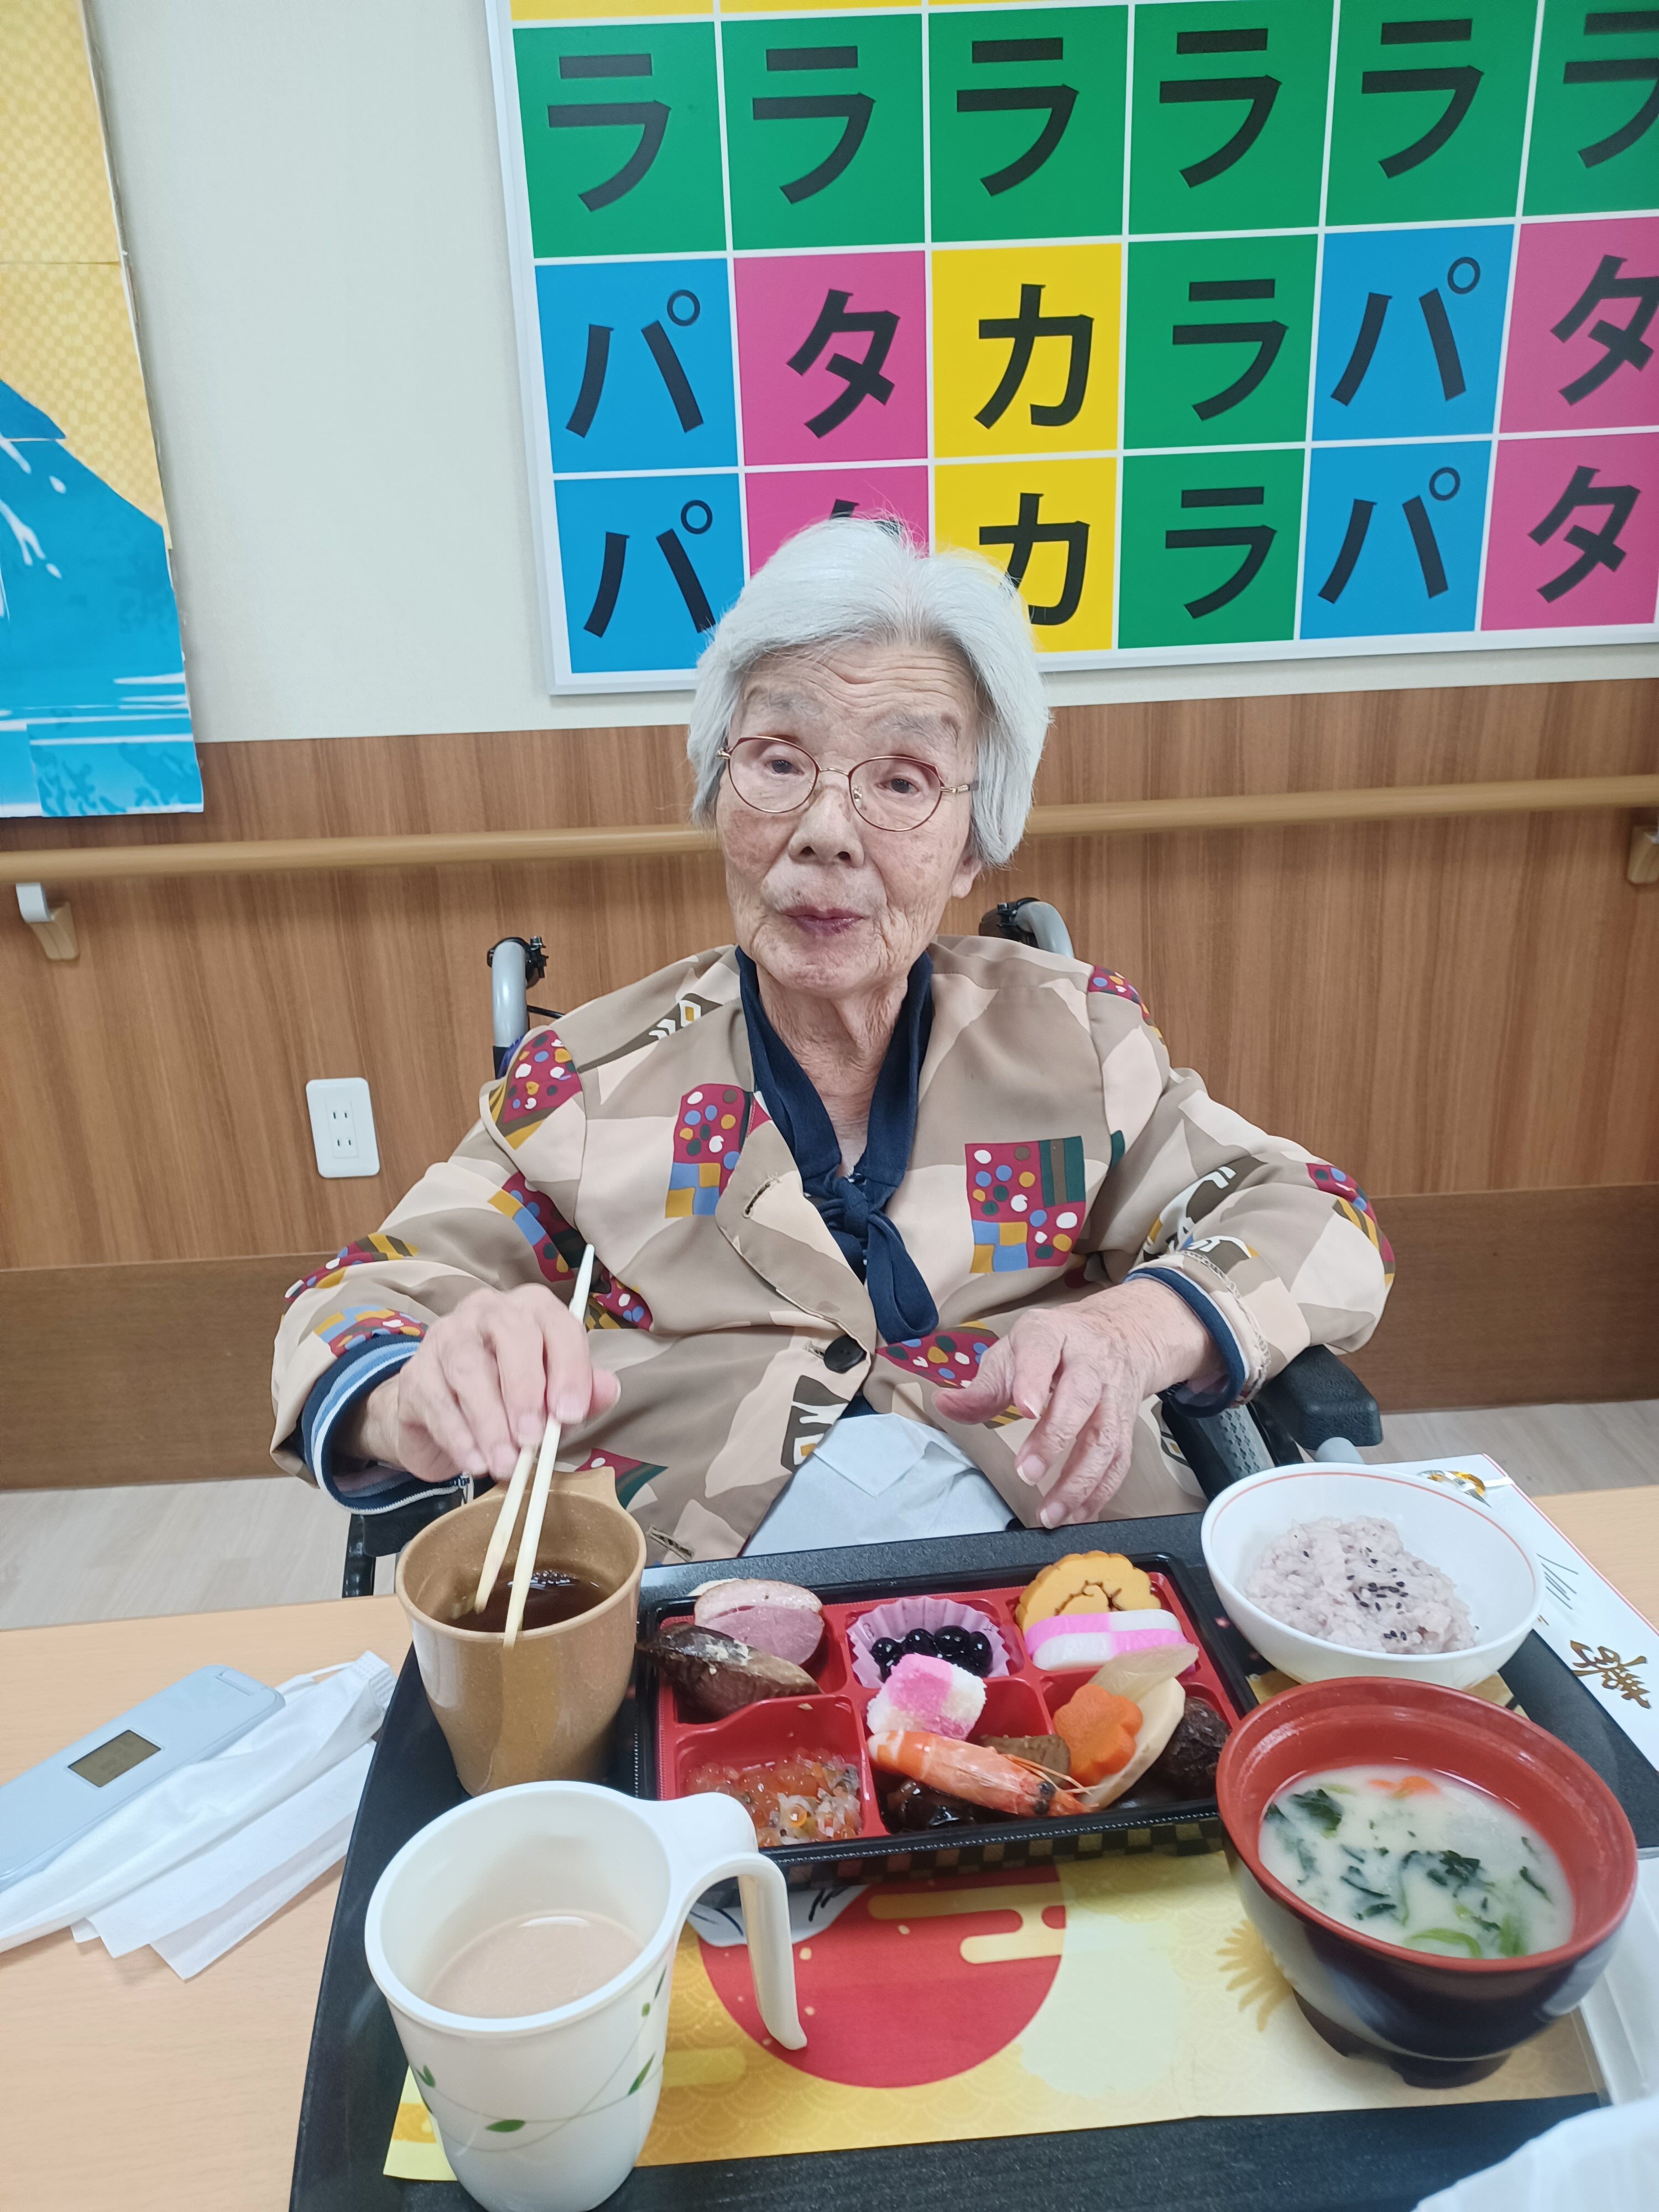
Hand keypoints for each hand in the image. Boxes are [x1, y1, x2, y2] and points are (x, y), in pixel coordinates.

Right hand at [345, 1284, 620, 1484]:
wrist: (442, 1414)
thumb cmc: (509, 1398)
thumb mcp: (552, 1397)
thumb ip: (583, 1393)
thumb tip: (608, 1390)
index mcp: (531, 1310)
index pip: (557, 1325)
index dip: (568, 1369)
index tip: (570, 1415)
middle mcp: (487, 1311)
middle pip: (510, 1333)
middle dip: (525, 1390)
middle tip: (533, 1440)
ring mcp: (446, 1336)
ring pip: (468, 1367)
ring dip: (490, 1421)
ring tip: (506, 1464)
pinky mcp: (416, 1371)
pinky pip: (437, 1400)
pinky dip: (459, 1436)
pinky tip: (475, 1462)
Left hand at [936, 1278, 1223, 1526]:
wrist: (1119, 1334)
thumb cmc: (1057, 1346)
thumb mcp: (1014, 1350)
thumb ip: (982, 1385)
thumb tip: (945, 1405)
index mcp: (1053, 1336)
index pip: (1043, 1352)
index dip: (1033, 1380)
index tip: (1024, 1409)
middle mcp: (1089, 1364)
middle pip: (1080, 1398)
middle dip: (1055, 1437)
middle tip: (1026, 1472)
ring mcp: (1113, 1396)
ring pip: (1105, 1438)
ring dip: (1080, 1481)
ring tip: (1051, 1513)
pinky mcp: (1126, 1425)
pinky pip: (1119, 1461)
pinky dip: (1100, 1493)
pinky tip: (1078, 1515)